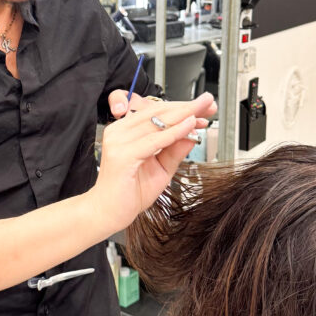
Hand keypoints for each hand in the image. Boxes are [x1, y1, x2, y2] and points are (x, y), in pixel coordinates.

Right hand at [89, 93, 214, 233]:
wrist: (107, 212)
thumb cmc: (129, 192)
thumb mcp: (161, 168)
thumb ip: (175, 150)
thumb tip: (193, 134)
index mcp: (125, 131)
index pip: (156, 112)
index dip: (181, 108)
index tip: (203, 107)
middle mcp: (119, 131)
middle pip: (157, 112)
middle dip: (186, 107)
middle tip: (207, 103)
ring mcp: (118, 141)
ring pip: (157, 123)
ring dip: (183, 116)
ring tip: (202, 112)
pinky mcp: (122, 154)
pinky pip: (154, 140)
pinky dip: (174, 132)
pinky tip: (188, 126)